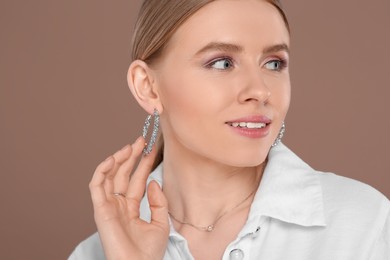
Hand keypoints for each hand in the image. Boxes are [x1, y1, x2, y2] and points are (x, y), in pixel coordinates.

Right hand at [89, 137, 168, 259]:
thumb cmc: (149, 252)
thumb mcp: (161, 223)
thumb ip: (158, 202)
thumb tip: (153, 182)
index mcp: (131, 207)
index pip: (137, 180)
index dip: (144, 164)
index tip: (153, 148)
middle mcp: (118, 204)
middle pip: (123, 174)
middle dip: (132, 156)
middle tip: (142, 140)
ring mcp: (108, 206)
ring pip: (109, 176)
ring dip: (118, 159)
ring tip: (131, 146)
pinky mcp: (100, 210)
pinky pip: (97, 186)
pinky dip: (102, 171)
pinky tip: (114, 158)